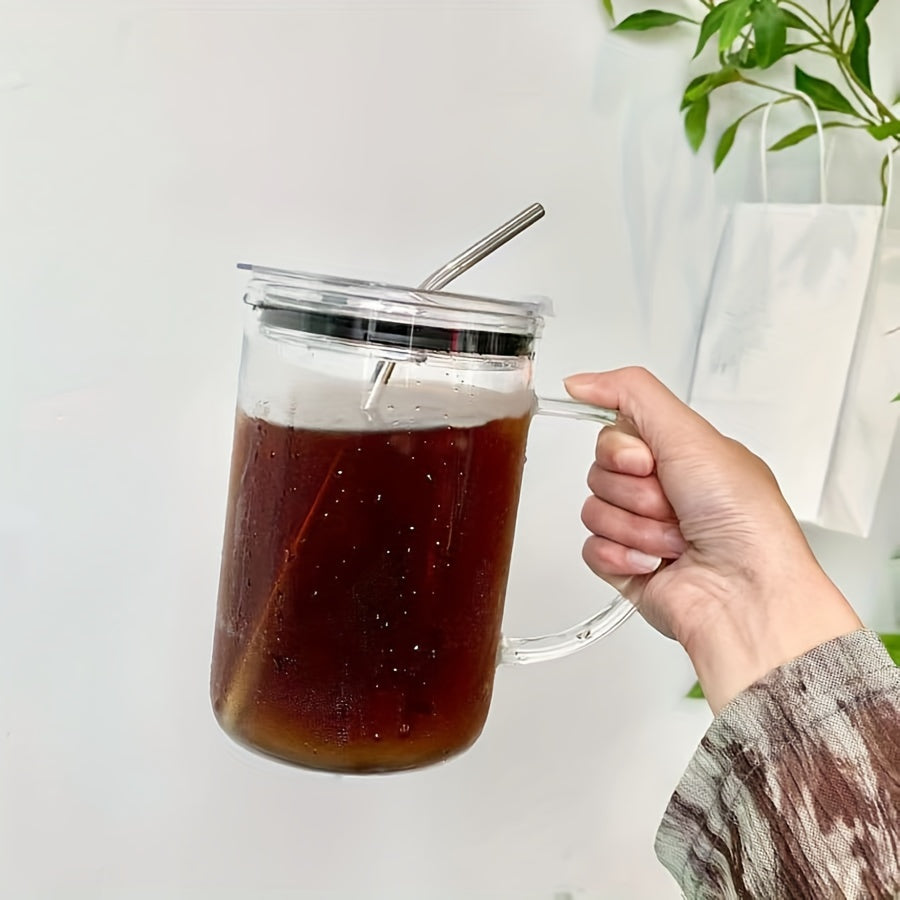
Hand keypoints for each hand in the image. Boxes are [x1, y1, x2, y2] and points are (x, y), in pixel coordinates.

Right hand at [565, 367, 861, 712]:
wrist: (744, 593)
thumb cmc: (740, 518)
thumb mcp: (689, 432)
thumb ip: (631, 393)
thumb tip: (580, 381)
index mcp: (680, 454)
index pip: (614, 434)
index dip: (621, 450)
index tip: (649, 462)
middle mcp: (661, 489)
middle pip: (600, 472)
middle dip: (635, 491)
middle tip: (672, 505)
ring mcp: (643, 530)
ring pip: (594, 510)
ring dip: (635, 527)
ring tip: (675, 541)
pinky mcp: (627, 567)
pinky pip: (591, 548)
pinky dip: (623, 556)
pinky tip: (656, 564)